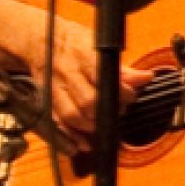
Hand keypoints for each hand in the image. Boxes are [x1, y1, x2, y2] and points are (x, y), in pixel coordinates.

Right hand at [18, 10, 152, 152]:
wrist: (39, 41)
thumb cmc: (74, 43)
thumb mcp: (99, 47)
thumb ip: (122, 68)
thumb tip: (145, 78)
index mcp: (82, 56)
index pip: (102, 78)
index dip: (120, 92)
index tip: (131, 96)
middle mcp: (66, 73)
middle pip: (87, 101)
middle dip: (108, 110)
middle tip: (120, 110)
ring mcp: (53, 88)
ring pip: (71, 115)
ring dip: (91, 125)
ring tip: (104, 124)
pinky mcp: (45, 100)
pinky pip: (56, 123)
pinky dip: (70, 137)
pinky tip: (82, 145)